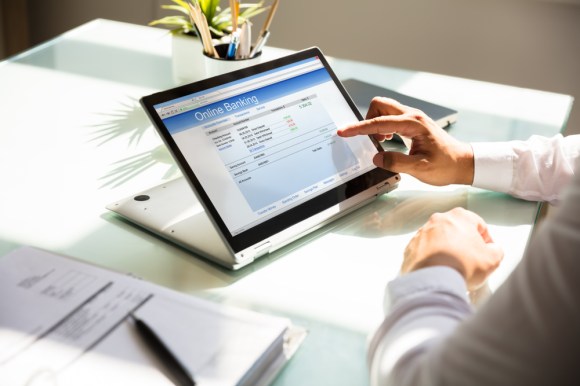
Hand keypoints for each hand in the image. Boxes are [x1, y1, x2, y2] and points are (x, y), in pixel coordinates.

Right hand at [337, 97, 474, 185]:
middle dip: (367, 119)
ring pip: (384, 109)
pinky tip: (386, 140)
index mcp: (414, 124)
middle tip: (365, 138)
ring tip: (378, 142)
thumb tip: (377, 157)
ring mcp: (412, 118)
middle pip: (380, 105)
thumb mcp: (420, 169)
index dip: (359, 128)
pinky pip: (390, 118)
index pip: (379, 122)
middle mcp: (412, 116)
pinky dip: (382, 127)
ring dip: (375, 123)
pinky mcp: (412, 124)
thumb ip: (396, 162)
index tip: (344, 131)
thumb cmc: (446, 165)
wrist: (463, 163)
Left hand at [403, 207, 502, 289]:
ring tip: (453, 267)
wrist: (433, 280)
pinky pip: (424, 250)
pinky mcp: (411, 247)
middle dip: (464, 244)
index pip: (478, 224)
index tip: (487, 251)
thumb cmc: (461, 265)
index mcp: (459, 216)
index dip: (486, 239)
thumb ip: (496, 250)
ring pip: (439, 239)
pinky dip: (431, 257)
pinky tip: (438, 270)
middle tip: (471, 260)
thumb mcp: (493, 259)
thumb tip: (492, 250)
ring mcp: (422, 233)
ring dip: (447, 249)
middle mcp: (438, 220)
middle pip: (457, 230)